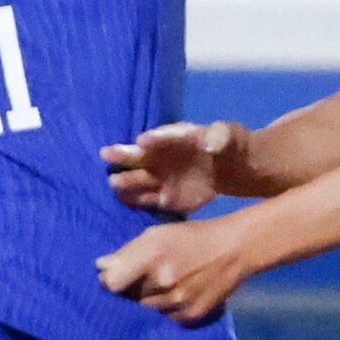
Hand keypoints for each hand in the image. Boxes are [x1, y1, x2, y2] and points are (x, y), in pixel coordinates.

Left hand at [97, 215, 256, 324]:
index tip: (111, 279)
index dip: (108, 281)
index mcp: (152, 255)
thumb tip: (100, 267)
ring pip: (145, 312)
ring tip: (156, 289)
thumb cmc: (191, 237)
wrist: (234, 250)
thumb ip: (127, 251)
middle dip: (128, 291)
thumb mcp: (158, 234)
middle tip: (137, 282)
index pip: (111, 283)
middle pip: (127, 299)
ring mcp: (177, 301)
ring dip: (145, 303)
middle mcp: (163, 281)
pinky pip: (164, 320)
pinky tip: (172, 298)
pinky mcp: (190, 316)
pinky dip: (163, 311)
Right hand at [102, 120, 245, 214]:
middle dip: (124, 154)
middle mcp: (163, 155)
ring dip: (127, 181)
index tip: (142, 141)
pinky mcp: (167, 198)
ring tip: (113, 184)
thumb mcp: (229, 135)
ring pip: (140, 179)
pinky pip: (149, 200)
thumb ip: (221, 137)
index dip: (154, 138)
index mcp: (178, 137)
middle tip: (106, 154)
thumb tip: (212, 144)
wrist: (233, 169)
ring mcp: (162, 177)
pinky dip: (138, 202)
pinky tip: (123, 203)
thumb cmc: (228, 145)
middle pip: (140, 155)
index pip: (163, 136)